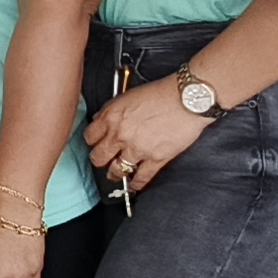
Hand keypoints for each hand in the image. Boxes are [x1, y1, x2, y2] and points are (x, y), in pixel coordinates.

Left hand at [81, 75, 213, 194]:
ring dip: (114, 174)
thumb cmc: (161, 93)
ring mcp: (137, 149)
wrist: (187, 99)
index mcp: (112, 117)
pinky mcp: (156, 159)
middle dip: (99, 160)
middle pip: (98, 157)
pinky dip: (136, 184)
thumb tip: (100, 119)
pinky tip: (134, 185)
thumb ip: (111, 109)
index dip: (92, 142)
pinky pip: (141, 178)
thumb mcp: (128, 95)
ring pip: (116, 170)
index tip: (95, 144)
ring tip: (116, 174)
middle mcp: (120, 135)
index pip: (90, 137)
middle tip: (103, 161)